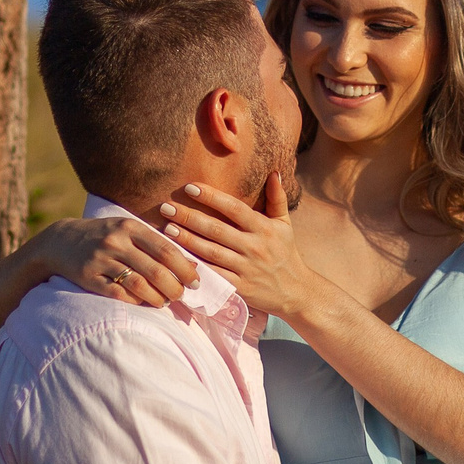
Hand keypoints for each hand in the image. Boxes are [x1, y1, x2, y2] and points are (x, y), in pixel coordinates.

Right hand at [28, 216, 196, 307]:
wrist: (61, 240)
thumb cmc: (106, 236)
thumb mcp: (128, 230)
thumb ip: (156, 243)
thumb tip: (191, 264)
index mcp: (130, 226)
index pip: (166, 249)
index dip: (185, 268)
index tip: (195, 281)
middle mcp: (116, 241)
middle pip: (156, 270)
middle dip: (174, 288)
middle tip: (181, 296)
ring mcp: (101, 259)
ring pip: (139, 285)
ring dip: (157, 298)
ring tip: (164, 302)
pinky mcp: (88, 277)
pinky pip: (118, 294)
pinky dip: (135, 301)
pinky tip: (143, 302)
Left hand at [155, 175, 323, 320]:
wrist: (296, 292)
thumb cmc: (286, 253)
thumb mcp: (285, 224)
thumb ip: (278, 198)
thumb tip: (274, 171)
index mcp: (264, 229)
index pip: (234, 208)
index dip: (212, 197)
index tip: (190, 187)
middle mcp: (255, 247)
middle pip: (217, 229)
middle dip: (190, 217)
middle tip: (167, 208)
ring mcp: (246, 268)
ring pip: (211, 252)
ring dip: (188, 240)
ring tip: (167, 229)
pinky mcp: (239, 287)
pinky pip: (214, 275)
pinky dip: (196, 266)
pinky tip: (178, 257)